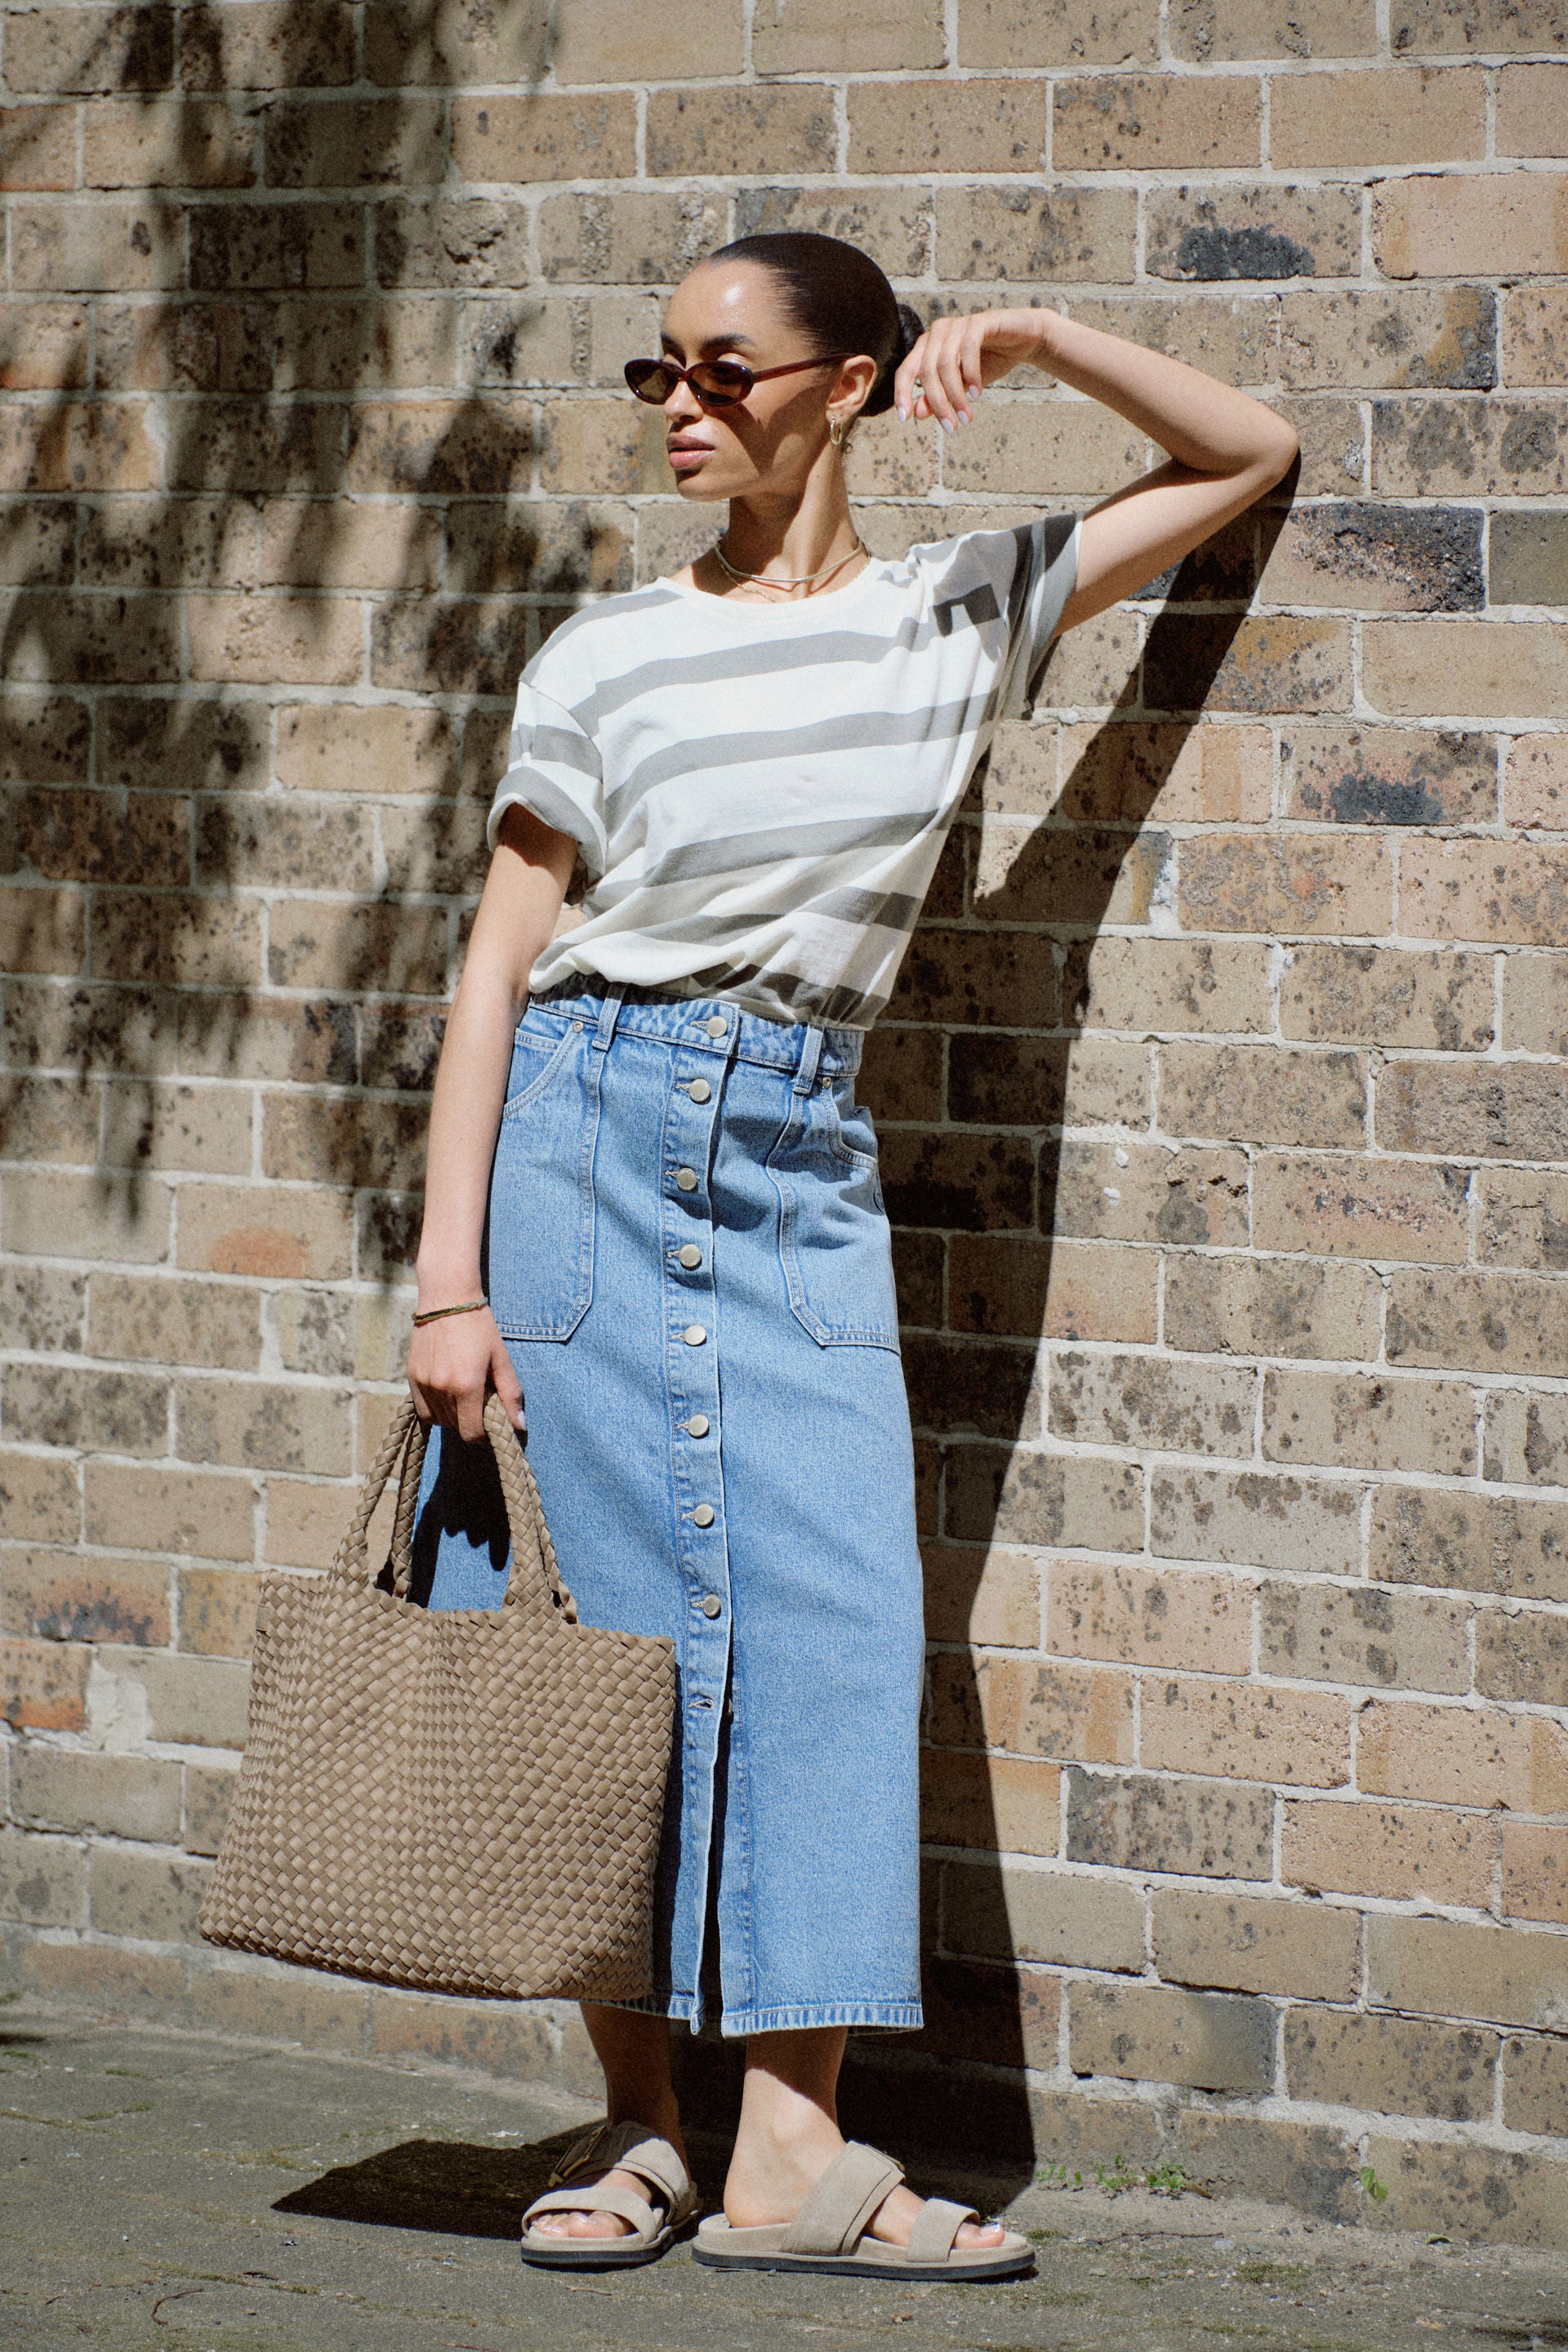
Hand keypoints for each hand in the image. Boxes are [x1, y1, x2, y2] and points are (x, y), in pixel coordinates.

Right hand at [407, 1304, 523, 1442]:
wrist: (446, 1299)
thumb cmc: (479, 1327)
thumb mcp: (500, 1358)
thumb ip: (510, 1393)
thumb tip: (520, 1425)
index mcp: (466, 1386)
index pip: (470, 1432)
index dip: (483, 1436)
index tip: (491, 1426)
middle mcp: (441, 1388)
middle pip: (456, 1426)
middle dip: (470, 1421)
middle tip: (481, 1402)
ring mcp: (423, 1383)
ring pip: (439, 1420)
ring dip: (454, 1416)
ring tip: (465, 1395)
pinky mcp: (412, 1377)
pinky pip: (423, 1410)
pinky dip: (436, 1410)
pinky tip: (448, 1395)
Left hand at [893, 308, 1054, 431]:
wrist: (1024, 339)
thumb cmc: (990, 361)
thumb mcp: (962, 386)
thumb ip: (939, 397)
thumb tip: (917, 414)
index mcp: (928, 346)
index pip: (907, 370)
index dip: (902, 394)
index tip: (904, 419)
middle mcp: (938, 332)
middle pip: (927, 371)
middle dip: (938, 403)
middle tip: (951, 428)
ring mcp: (958, 324)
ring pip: (945, 363)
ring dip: (955, 395)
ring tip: (966, 417)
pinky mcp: (979, 322)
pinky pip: (968, 349)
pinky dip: (971, 374)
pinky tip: (977, 393)